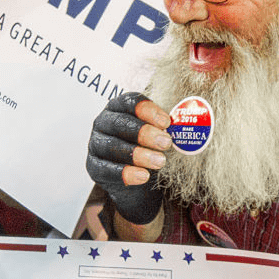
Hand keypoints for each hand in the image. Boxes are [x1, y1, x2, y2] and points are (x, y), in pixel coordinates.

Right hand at [86, 91, 171, 224]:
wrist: (140, 176)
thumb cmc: (151, 146)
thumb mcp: (159, 132)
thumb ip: (166, 126)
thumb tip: (185, 123)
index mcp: (119, 106)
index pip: (130, 101)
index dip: (148, 110)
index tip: (167, 122)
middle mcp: (104, 121)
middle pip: (121, 123)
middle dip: (145, 133)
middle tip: (166, 143)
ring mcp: (96, 143)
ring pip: (113, 147)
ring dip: (138, 154)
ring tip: (160, 162)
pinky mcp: (93, 165)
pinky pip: (106, 169)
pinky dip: (126, 173)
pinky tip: (144, 176)